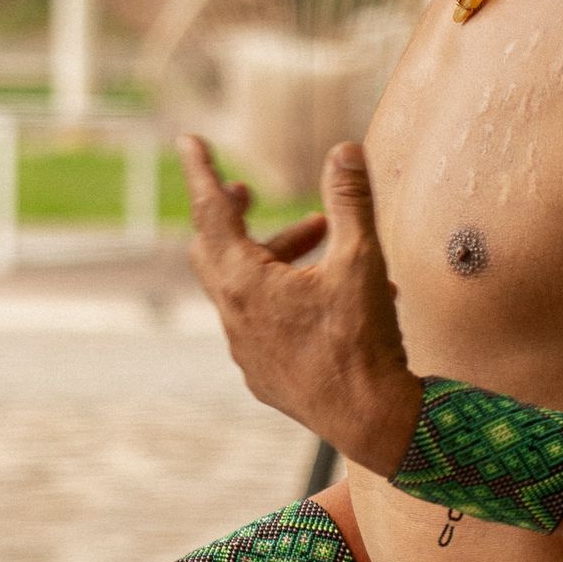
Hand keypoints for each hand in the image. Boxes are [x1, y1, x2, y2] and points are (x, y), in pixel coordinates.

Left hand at [180, 135, 421, 472]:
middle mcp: (234, 316)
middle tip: (247, 192)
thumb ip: (349, 201)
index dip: (203, 171)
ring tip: (323, 239)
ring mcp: (245, 351)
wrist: (373, 420)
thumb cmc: (363, 339)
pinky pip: (261, 323)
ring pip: (244, 288)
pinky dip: (284, 296)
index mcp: (245, 283)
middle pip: (214, 250)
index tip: (188, 141)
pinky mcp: (263, 376)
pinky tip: (327, 297)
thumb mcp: (361, 259)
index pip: (213, 211)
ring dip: (275, 257)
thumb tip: (344, 152)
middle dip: (231, 216)